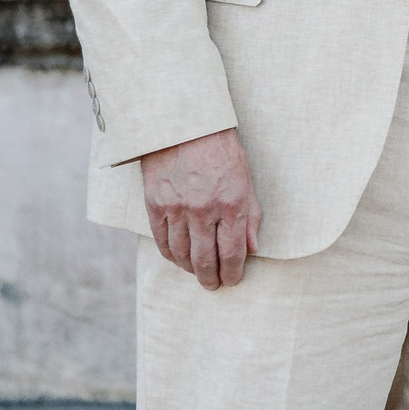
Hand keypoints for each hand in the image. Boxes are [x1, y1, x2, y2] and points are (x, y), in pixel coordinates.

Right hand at [140, 127, 260, 288]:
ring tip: (197, 273)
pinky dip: (170, 255)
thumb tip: (253, 248)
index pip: (232, 252)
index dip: (233, 273)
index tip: (233, 281)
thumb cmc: (221, 149)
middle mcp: (203, 210)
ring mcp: (176, 208)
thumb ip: (251, 215)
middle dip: (211, 278)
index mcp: (231, 202)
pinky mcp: (155, 204)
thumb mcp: (246, 178)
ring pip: (181, 254)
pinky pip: (162, 241)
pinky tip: (178, 259)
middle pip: (205, 260)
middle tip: (214, 285)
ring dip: (190, 269)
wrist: (186, 124)